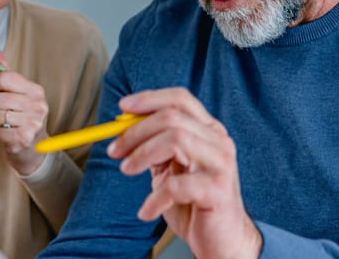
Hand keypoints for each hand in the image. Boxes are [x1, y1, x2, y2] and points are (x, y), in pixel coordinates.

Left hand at [0, 45, 49, 175]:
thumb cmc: (22, 116)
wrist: (34, 149)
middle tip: (3, 111)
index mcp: (36, 90)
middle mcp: (38, 105)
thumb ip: (3, 70)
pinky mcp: (25, 138)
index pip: (4, 78)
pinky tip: (7, 133)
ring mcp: (33, 122)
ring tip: (6, 122)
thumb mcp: (16, 91)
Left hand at [107, 87, 262, 258]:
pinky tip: (147, 211)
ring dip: (142, 155)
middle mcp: (219, 141)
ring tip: (127, 171)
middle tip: (116, 151)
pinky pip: (176, 185)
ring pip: (176, 140)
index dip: (149, 99)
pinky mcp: (217, 191)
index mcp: (209, 130)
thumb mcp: (171, 167)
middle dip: (136, 132)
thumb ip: (155, 144)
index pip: (180, 99)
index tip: (122, 107)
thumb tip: (123, 124)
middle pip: (172, 118)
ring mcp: (221, 164)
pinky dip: (154, 198)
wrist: (222, 240)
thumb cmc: (194, 202)